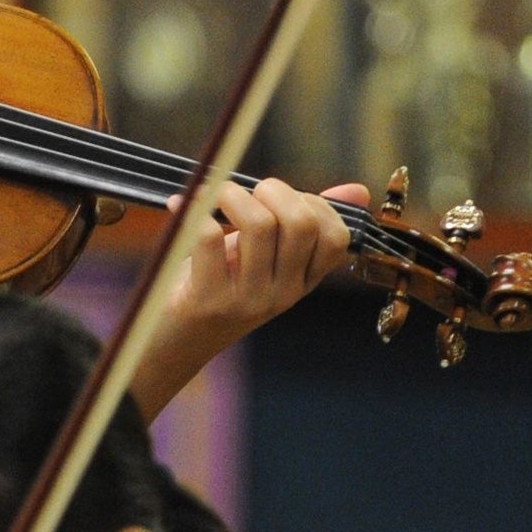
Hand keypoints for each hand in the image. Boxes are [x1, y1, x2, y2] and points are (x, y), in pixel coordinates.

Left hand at [132, 178, 368, 418]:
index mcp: (302, 281)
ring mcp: (248, 299)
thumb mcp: (264, 255)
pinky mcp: (208, 299)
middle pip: (300, 223)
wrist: (173, 341)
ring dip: (230, 194)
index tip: (278, 198)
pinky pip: (208, 236)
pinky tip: (178, 204)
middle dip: (272, 190)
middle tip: (244, 192)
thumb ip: (302, 224)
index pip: (336, 237)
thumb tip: (358, 190)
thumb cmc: (218, 284)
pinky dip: (192, 210)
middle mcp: (283, 293)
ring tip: (211, 193)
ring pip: (258, 224)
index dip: (312, 203)